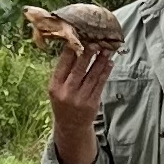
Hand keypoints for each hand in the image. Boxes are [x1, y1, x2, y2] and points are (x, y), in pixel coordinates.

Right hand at [47, 38, 113, 163]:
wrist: (70, 126)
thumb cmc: (63, 101)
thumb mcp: (56, 88)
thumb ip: (64, 71)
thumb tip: (75, 47)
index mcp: (55, 86)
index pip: (63, 64)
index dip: (71, 50)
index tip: (78, 37)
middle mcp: (67, 92)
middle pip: (78, 69)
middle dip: (88, 54)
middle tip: (95, 41)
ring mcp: (80, 98)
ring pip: (92, 75)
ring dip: (100, 61)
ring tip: (106, 50)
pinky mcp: (92, 103)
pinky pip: (100, 84)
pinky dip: (105, 72)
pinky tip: (109, 63)